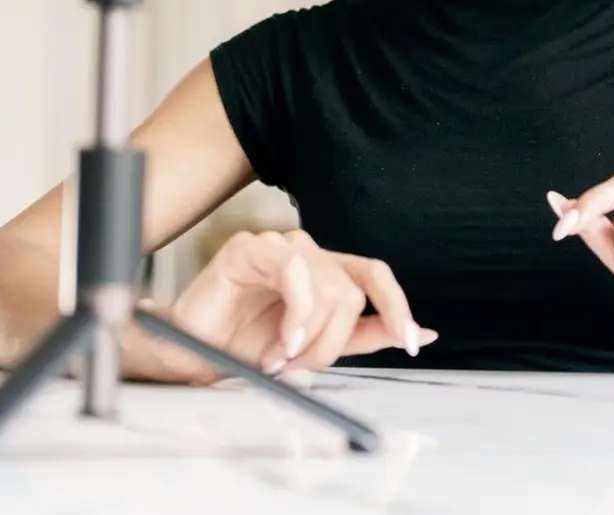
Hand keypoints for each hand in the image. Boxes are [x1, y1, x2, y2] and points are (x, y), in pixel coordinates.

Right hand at [141, 229, 435, 383]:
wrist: (194, 352)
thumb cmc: (246, 345)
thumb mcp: (316, 347)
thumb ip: (363, 337)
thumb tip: (419, 333)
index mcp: (326, 274)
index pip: (376, 276)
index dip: (397, 307)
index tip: (411, 343)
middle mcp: (308, 255)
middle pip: (352, 294)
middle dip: (330, 342)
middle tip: (300, 365)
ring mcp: (280, 248)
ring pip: (329, 287)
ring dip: (308, 337)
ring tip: (279, 358)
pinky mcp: (251, 249)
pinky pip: (295, 272)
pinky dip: (296, 314)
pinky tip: (281, 341)